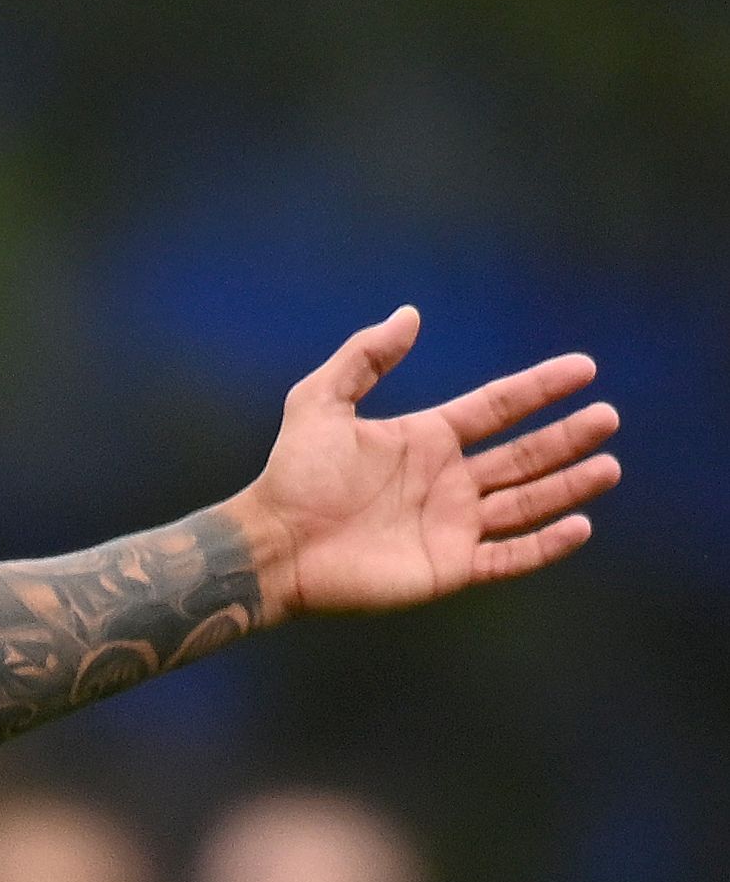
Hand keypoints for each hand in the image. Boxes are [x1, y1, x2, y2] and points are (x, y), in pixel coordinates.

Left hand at [236, 306, 620, 617]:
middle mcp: (447, 481)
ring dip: (568, 486)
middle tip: (608, 417)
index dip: (539, 388)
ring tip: (609, 466)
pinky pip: (508, 557)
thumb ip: (364, 358)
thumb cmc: (290, 475)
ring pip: (525, 503)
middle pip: (522, 455)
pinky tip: (580, 526)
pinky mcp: (448, 568)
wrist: (273, 544)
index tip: (584, 367)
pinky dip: (544, 545)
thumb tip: (409, 314)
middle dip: (566, 437)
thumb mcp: (319, 402)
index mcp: (426, 439)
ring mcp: (451, 525)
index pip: (497, 408)